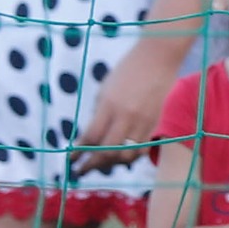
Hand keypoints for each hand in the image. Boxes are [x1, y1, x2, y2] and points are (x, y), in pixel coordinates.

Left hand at [77, 31, 187, 162]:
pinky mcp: (157, 124)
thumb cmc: (127, 70)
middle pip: (107, 152)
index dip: (78, 153)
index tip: (70, 161)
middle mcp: (126, 116)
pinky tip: (122, 156)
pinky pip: (142, 150)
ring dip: (112, 163)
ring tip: (102, 164)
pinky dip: (130, 156)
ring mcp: (144, 122)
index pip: (90, 137)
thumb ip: (99, 115)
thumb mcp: (105, 90)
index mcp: (109, 105)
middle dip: (92, 165)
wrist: (158, 58)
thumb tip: (91, 140)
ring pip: (126, 156)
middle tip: (82, 170)